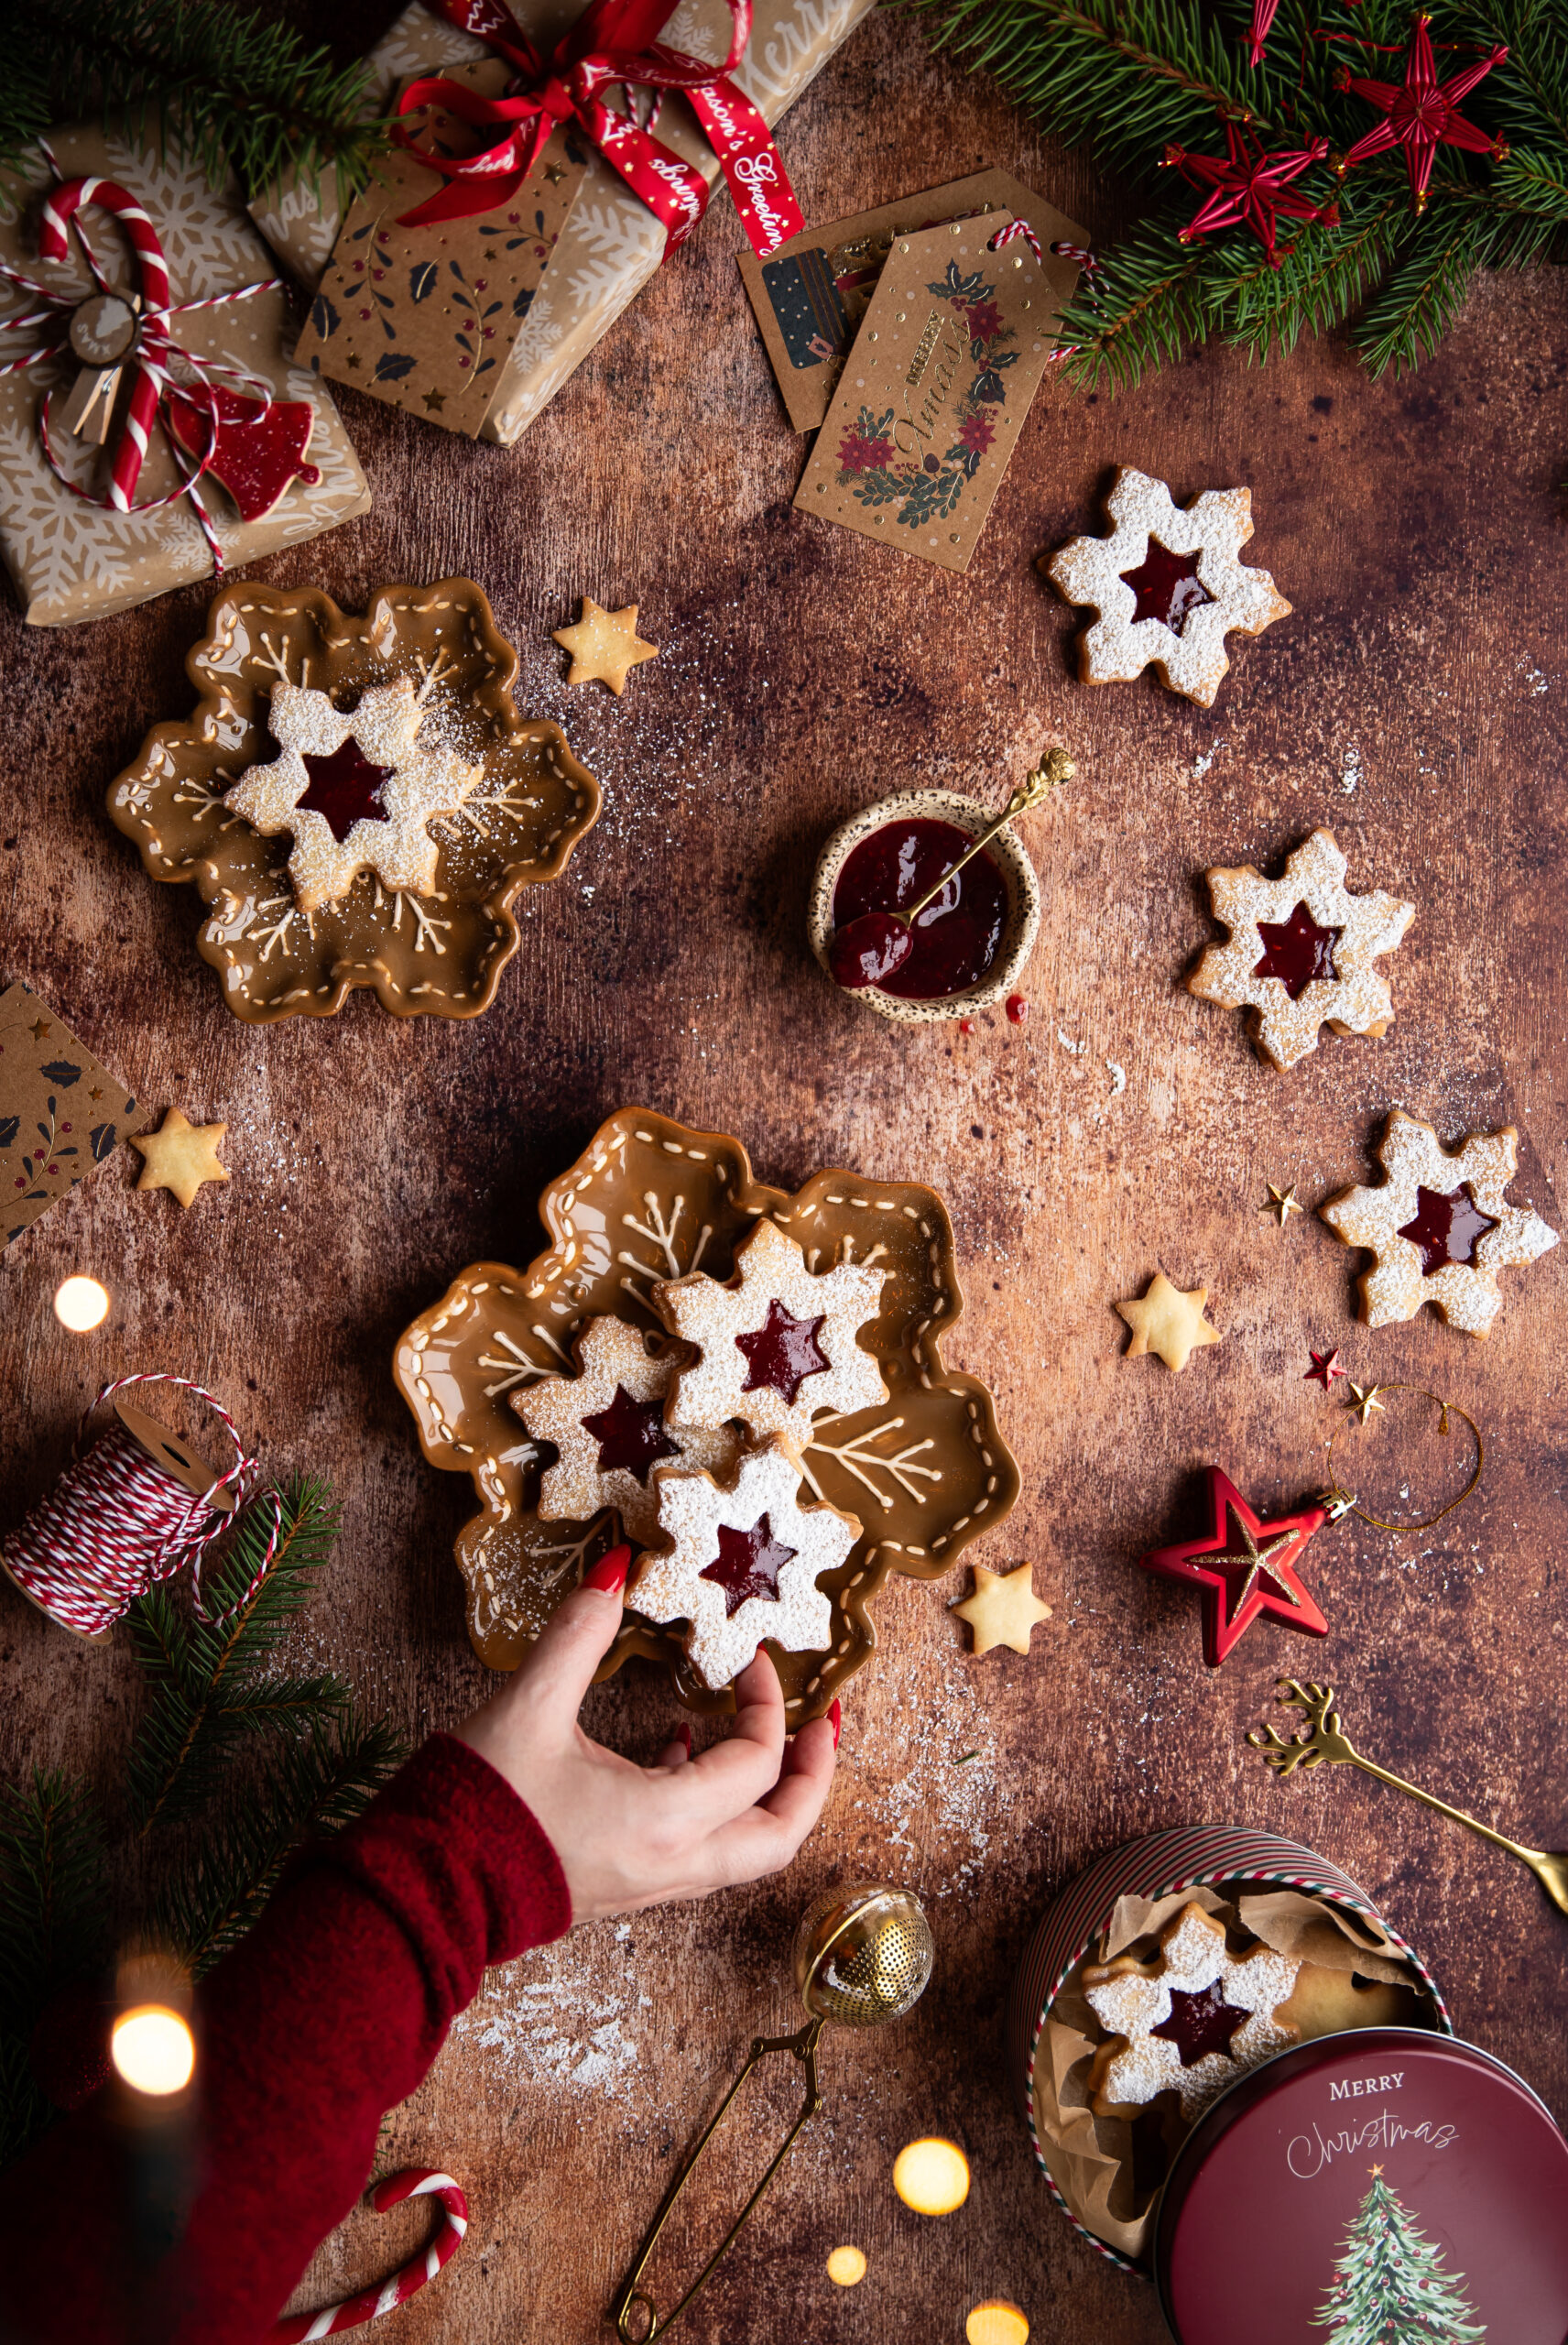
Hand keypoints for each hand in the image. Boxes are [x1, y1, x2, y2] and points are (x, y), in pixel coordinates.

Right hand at [453, 1549, 839, 1923]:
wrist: (423, 1890)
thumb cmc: (478, 1805)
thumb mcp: (531, 1705)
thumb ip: (581, 1632)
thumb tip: (619, 1567)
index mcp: (665, 1821)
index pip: (758, 1763)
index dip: (767, 1698)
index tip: (748, 1652)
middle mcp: (672, 1864)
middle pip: (782, 1835)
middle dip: (813, 1777)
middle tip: (819, 1723)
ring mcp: (651, 1885)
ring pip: (747, 1854)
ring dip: (769, 1796)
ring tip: (762, 1734)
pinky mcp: (626, 1887)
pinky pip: (702, 1855)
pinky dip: (717, 1808)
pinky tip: (678, 1752)